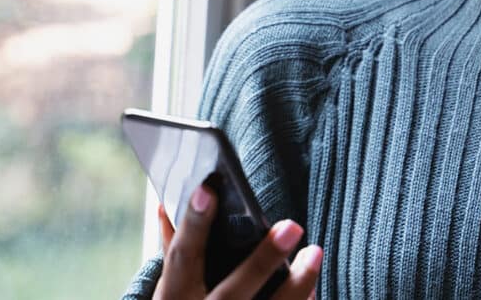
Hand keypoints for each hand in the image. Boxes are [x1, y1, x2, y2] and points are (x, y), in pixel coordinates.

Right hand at [153, 184, 322, 299]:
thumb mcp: (169, 287)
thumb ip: (173, 248)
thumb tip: (165, 205)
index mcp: (174, 296)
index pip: (183, 256)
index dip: (194, 224)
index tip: (208, 190)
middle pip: (235, 289)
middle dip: (263, 260)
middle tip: (292, 226)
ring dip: (296, 284)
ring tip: (315, 252)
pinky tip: (313, 289)